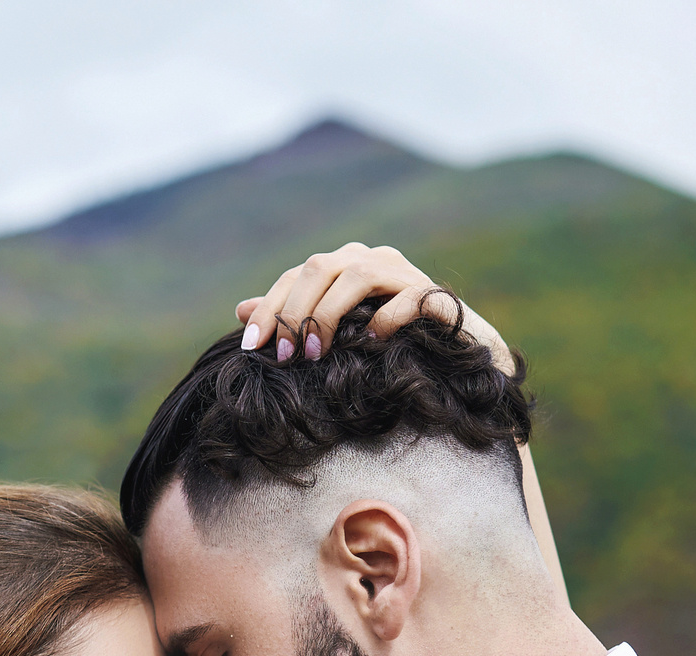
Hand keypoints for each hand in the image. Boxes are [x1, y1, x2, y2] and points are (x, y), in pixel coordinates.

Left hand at [235, 242, 516, 372]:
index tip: (249, 347)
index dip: (269, 308)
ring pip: (356, 275)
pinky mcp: (433, 294)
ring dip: (328, 314)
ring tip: (317, 353)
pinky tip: (370, 344)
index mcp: (343, 265)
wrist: (454, 356)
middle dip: (294, 312)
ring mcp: (404, 272)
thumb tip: (240, 309)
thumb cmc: (386, 344)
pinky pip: (405, 298)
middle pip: (320, 268)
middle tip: (283, 354)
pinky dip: (384, 319)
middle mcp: (371, 258)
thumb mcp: (334, 333)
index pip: (296, 276)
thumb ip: (292, 317)